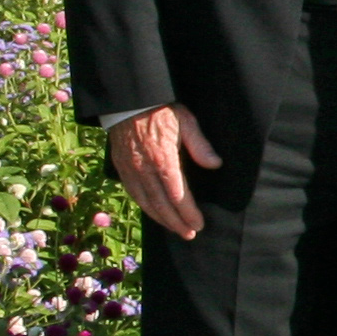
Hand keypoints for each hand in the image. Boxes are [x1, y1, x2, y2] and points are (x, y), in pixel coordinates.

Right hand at [108, 104, 221, 240]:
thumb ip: (200, 145)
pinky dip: (144, 207)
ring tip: (175, 229)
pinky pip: (133, 193)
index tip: (199, 224)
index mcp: (163, 160)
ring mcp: (130, 170)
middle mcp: (144, 169)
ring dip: (160, 219)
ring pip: (145, 202)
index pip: (178, 195)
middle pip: (161, 204)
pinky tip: (154, 212)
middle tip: (189, 234)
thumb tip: (215, 164)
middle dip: (176, 222)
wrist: (128, 101)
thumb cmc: (161, 110)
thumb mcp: (186, 121)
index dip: (188, 213)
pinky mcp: (121, 168)